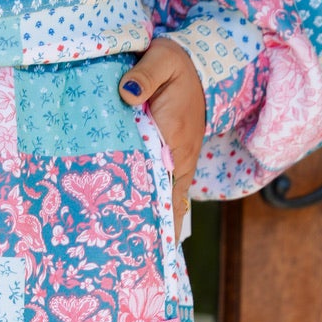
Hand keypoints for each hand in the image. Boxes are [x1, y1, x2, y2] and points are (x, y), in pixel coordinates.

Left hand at [119, 36, 205, 240]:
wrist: (194, 64)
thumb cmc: (176, 64)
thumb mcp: (162, 61)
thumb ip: (144, 76)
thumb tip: (127, 94)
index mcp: (176, 140)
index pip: (168, 187)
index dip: (162, 218)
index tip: (152, 247)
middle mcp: (178, 158)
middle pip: (165, 204)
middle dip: (151, 231)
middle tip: (129, 261)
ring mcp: (173, 161)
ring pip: (161, 199)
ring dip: (147, 222)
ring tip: (126, 253)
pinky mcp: (167, 158)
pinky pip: (158, 187)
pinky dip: (149, 206)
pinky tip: (131, 225)